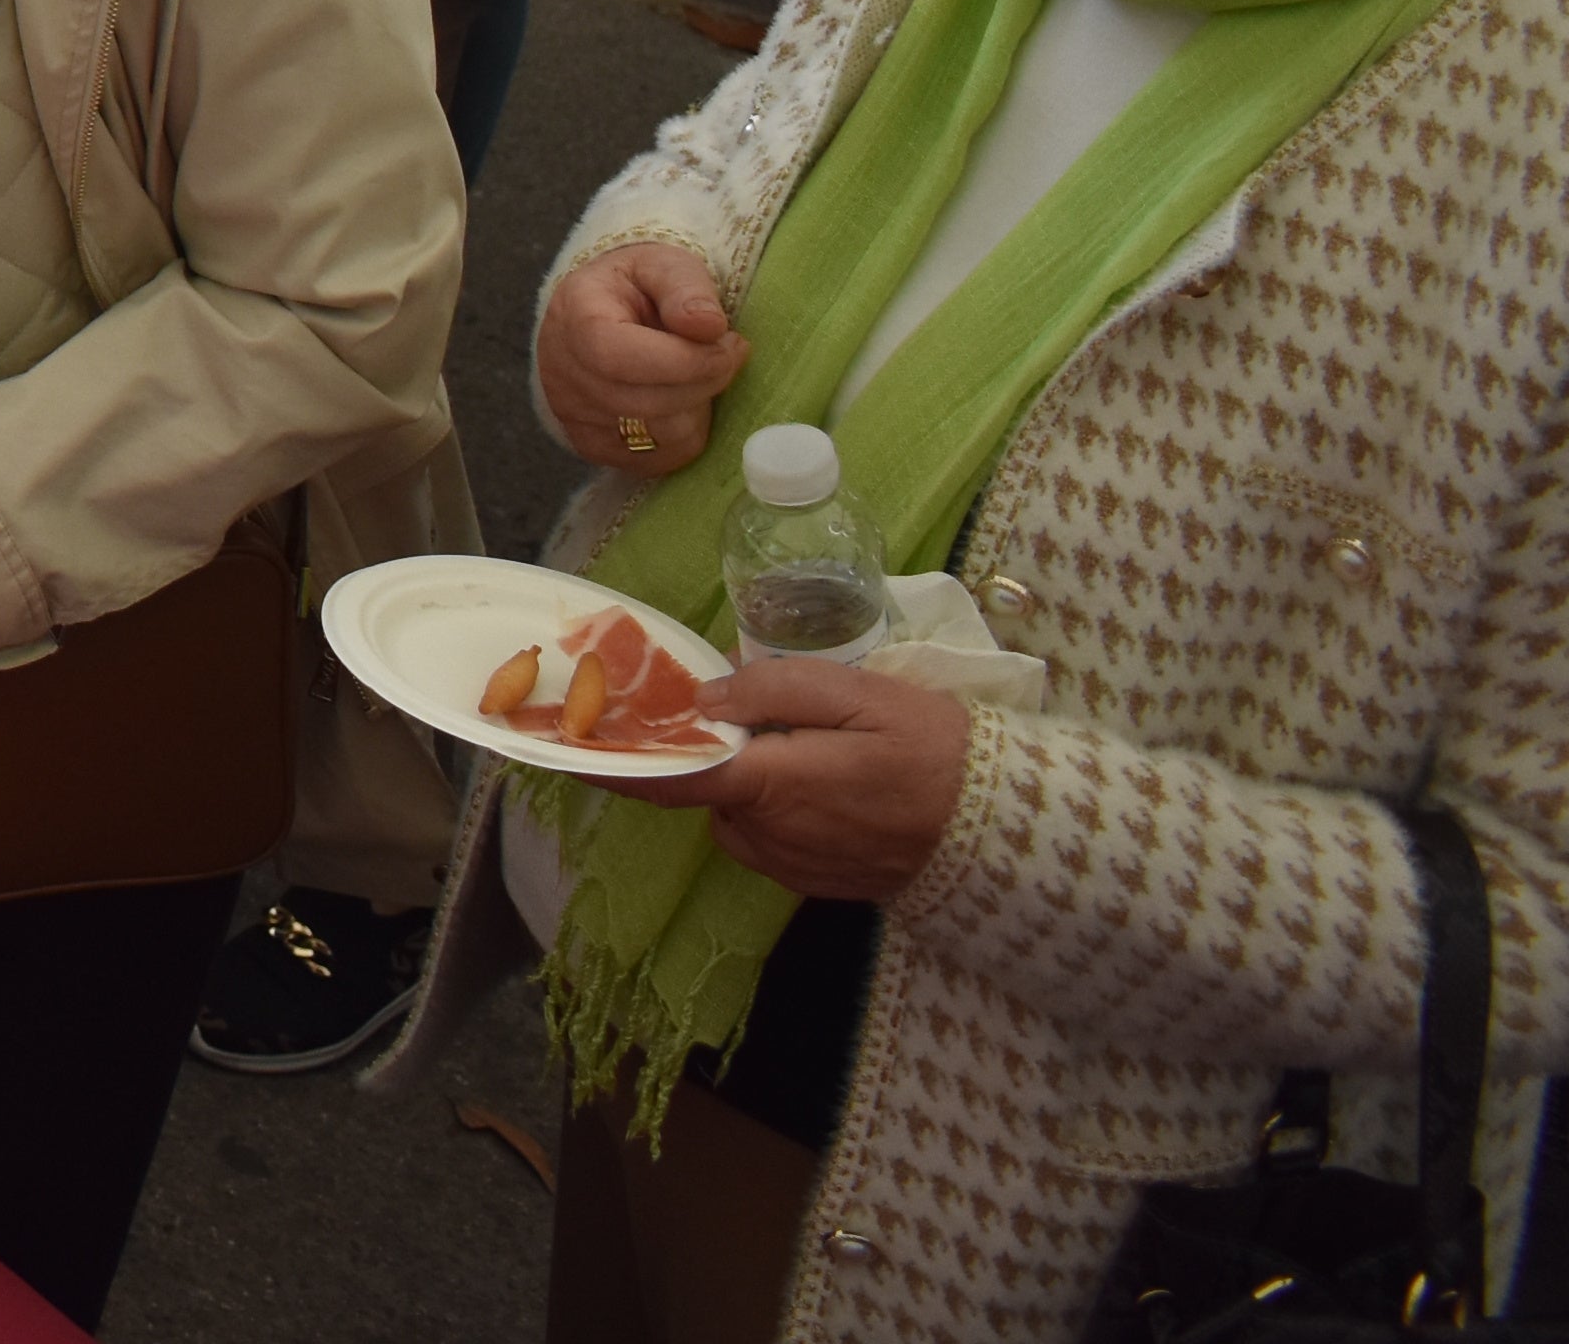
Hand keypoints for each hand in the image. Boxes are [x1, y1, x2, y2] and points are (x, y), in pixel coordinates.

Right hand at [541, 239, 743, 474]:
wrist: (597, 314)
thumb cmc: (635, 287)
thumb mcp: (662, 264)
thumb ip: (686, 288)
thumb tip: (709, 325)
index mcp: (574, 318)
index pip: (619, 357)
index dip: (684, 360)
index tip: (729, 343)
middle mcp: (562, 374)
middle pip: (645, 403)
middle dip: (704, 382)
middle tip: (726, 354)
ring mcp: (573, 417)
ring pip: (659, 436)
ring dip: (697, 407)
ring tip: (697, 374)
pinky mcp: (593, 447)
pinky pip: (659, 460)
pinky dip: (685, 433)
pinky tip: (683, 400)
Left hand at [589, 652, 973, 901]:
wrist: (1005, 833)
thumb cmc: (937, 752)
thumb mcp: (862, 694)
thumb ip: (777, 688)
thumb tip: (708, 694)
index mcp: (773, 785)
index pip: (672, 777)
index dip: (612, 762)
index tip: (562, 746)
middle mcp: (770, 835)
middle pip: (705, 784)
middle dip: (706, 748)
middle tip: (734, 702)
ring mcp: (793, 864)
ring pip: (736, 808)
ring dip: (746, 776)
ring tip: (803, 739)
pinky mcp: (815, 880)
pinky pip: (768, 833)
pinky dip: (774, 803)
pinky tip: (822, 777)